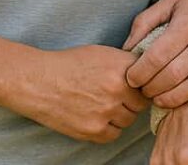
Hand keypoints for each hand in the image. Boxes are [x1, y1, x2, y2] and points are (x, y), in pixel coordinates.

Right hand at [10, 45, 149, 143]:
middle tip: (117, 96)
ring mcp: (106, 112)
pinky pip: (114, 134)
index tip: (134, 85)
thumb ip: (126, 63)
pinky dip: (108, 128)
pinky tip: (97, 117)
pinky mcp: (94, 130)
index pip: (148, 81)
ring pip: (128, 120)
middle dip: (132, 100)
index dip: (141, 84)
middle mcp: (117, 89)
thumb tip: (146, 73)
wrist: (39, 81)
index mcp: (121, 67)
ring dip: (120, 115)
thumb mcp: (102, 52)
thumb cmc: (70, 64)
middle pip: (141, 103)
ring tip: (103, 105)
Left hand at [123, 0, 187, 106]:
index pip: (158, 55)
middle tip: (142, 90)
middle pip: (174, 73)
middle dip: (153, 87)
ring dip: (174, 97)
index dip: (141, 71)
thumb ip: (144, 23)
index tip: (131, 78)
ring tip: (159, 98)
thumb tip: (126, 49)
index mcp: (187, 23)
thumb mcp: (169, 1)